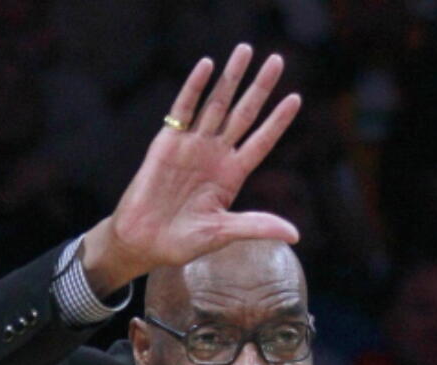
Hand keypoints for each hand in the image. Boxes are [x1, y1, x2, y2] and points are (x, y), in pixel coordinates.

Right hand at [82, 44, 301, 291]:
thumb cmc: (180, 243)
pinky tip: (207, 65)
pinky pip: (184, 109)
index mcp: (231, 175)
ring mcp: (192, 146)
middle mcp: (215, 155)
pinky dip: (194, 87)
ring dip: (231, 78)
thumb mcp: (222, 233)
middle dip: (260, 88)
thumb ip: (256, 226)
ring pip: (217, 104)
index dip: (277, 122)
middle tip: (277, 60)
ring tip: (245, 50)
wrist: (141, 242)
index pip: (260, 142)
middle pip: (243, 114)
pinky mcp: (168, 142)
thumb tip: (295, 235)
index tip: (295, 99)